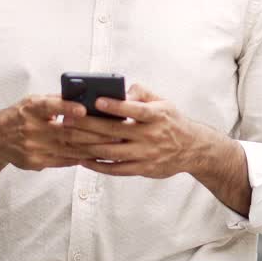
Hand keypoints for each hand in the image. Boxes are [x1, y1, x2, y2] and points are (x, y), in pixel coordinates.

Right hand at [0, 93, 114, 171]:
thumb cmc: (21, 115)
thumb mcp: (33, 102)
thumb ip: (56, 100)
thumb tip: (85, 97)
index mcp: (31, 108)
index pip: (49, 106)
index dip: (66, 107)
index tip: (84, 108)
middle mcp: (31, 128)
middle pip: (66, 131)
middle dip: (94, 133)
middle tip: (115, 131)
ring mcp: (33, 148)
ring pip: (69, 148)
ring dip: (93, 147)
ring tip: (112, 144)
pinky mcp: (36, 162)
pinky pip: (63, 161)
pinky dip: (81, 158)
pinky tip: (96, 156)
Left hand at [63, 84, 217, 178]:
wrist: (192, 149)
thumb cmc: (171, 121)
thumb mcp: (163, 102)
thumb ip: (141, 93)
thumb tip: (121, 90)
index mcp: (157, 116)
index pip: (135, 110)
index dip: (116, 106)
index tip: (97, 100)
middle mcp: (151, 136)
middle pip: (115, 132)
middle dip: (89, 125)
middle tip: (69, 119)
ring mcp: (146, 154)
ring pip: (112, 152)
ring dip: (88, 146)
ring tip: (70, 139)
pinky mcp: (142, 169)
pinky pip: (116, 170)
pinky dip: (98, 166)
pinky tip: (83, 160)